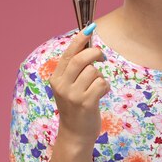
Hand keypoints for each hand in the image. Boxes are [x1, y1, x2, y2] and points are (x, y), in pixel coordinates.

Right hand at [49, 23, 109, 144]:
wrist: (75, 135)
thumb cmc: (76, 107)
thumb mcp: (69, 86)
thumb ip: (74, 69)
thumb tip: (88, 44)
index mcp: (56, 78)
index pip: (68, 53)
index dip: (80, 39)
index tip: (90, 27)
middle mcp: (62, 85)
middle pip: (81, 59)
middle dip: (94, 54)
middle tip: (101, 57)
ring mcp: (73, 95)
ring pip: (93, 72)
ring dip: (99, 76)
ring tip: (96, 87)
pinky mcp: (86, 103)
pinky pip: (101, 84)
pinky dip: (105, 87)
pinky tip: (100, 95)